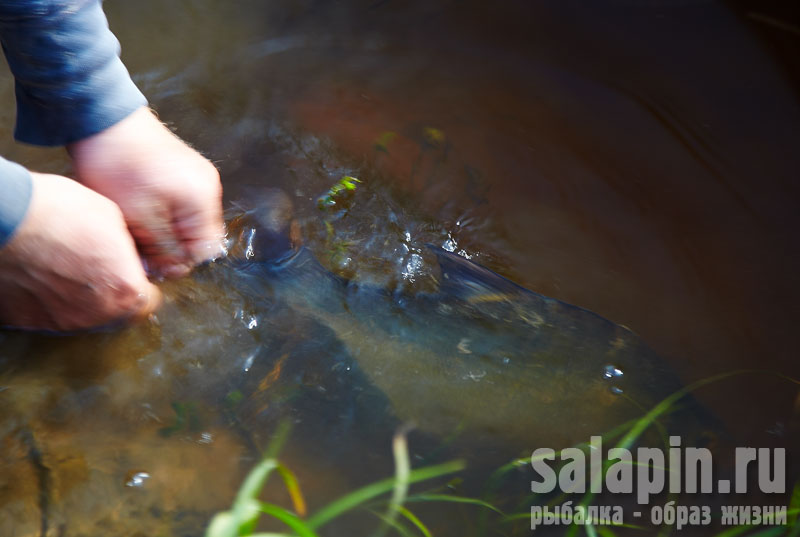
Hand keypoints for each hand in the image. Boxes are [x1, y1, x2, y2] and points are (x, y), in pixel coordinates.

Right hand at [0, 173, 160, 330]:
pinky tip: (41, 275)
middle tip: (99, 270)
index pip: (147, 303)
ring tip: (66, 268)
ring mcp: (59, 321)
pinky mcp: (26, 320)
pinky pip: (46, 314)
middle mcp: (95, 314)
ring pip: (82, 317)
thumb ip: (127, 250)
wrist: (3, 218)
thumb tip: (129, 257)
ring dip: (81, 299)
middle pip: (116, 315)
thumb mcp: (112, 218)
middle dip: (113, 295)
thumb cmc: (57, 211)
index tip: (132, 275)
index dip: (140, 286)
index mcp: (124, 291)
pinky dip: (47, 300)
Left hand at [68, 106, 223, 277]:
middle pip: (198, 235)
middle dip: (170, 247)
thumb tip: (176, 269)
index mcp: (203, 198)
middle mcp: (208, 187)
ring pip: (186, 222)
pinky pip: (179, 205)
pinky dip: (162, 214)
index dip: (179, 262)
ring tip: (136, 226)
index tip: (153, 263)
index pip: (206, 249)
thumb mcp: (140, 216)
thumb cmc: (118, 164)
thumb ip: (163, 247)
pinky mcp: (183, 170)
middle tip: (140, 246)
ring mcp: (197, 176)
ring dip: (164, 231)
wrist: (103, 118)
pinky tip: (139, 210)